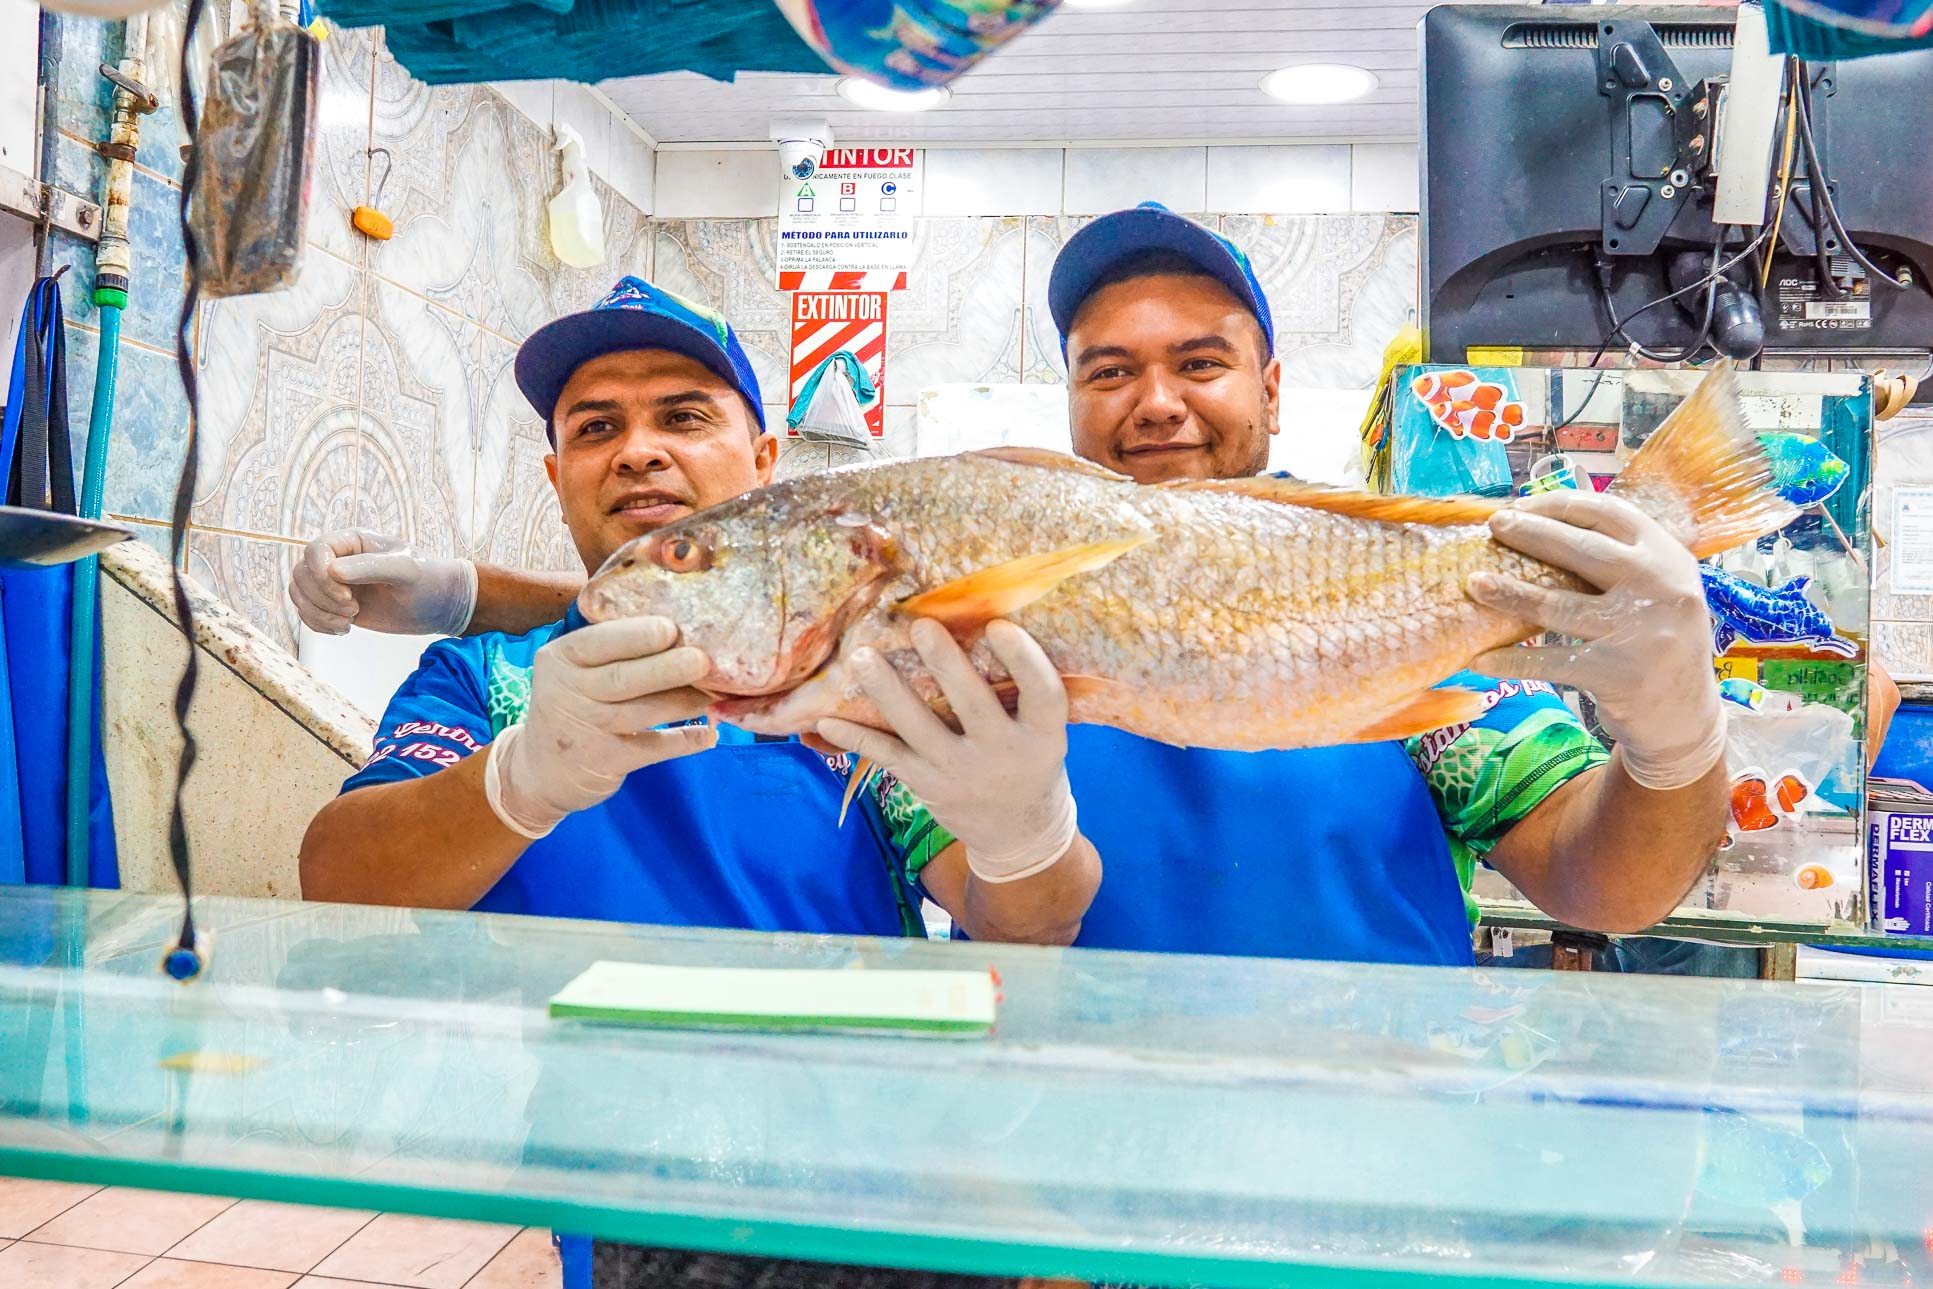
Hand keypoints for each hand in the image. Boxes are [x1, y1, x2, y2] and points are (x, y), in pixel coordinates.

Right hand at [290, 530, 478, 636]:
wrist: (440, 605)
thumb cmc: (428, 580)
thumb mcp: (405, 570)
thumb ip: (371, 567)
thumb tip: (333, 572)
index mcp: (353, 541)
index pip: (315, 550)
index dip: (321, 575)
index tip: (346, 595)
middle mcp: (339, 559)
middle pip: (301, 574)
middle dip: (321, 598)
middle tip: (353, 610)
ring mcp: (335, 583)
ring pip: (299, 594)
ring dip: (318, 613)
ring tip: (348, 622)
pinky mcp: (335, 605)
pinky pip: (307, 612)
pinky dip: (318, 624)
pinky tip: (343, 630)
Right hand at [485, 617, 715, 837]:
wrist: (539, 771)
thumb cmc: (570, 705)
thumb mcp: (572, 671)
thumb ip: (608, 649)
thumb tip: (675, 624)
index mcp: (560, 659)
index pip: (596, 642)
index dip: (636, 636)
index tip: (671, 627)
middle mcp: (567, 692)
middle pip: (623, 678)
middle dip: (667, 667)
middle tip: (703, 660)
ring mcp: (585, 730)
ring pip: (642, 712)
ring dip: (684, 701)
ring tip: (716, 691)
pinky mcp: (604, 762)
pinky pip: (653, 748)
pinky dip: (684, 741)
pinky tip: (709, 733)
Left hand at [817, 619, 1076, 882]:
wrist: (1017, 834)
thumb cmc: (1029, 762)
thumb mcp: (1041, 733)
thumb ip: (1019, 694)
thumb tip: (976, 621)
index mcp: (1043, 736)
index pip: (1042, 694)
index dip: (1024, 659)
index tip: (999, 625)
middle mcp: (1003, 755)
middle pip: (974, 705)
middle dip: (946, 664)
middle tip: (921, 626)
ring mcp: (960, 773)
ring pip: (918, 728)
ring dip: (887, 691)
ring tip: (862, 657)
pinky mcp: (926, 784)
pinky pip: (886, 756)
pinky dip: (855, 737)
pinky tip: (825, 721)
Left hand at [1468, 490, 1724, 791]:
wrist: (1685, 715)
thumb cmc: (1655, 640)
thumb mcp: (1657, 588)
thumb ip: (1619, 558)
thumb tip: (1542, 522)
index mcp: (1668, 556)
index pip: (1610, 514)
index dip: (1561, 504)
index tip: (1522, 504)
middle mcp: (1660, 587)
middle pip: (1582, 549)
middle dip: (1530, 532)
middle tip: (1493, 524)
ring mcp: (1639, 631)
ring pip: (1558, 605)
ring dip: (1510, 592)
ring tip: (1474, 583)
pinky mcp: (1616, 673)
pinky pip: (1550, 661)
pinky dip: (1512, 660)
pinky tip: (1481, 658)